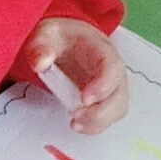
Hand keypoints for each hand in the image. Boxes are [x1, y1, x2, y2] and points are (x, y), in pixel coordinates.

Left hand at [16, 18, 128, 134]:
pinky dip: (94, 125)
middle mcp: (111, 70)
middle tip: (77, 116)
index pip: (112, 67)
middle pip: (120, 94)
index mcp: (101, 49)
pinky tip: (77, 123)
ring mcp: (110, 87)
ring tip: (75, 123)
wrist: (65, 44)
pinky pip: (107, 117)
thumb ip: (41, 46)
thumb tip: (40, 63)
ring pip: (117, 109)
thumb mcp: (46, 35)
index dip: (104, 85)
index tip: (85, 99)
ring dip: (98, 121)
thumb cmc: (61, 39)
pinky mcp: (103, 101)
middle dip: (102, 112)